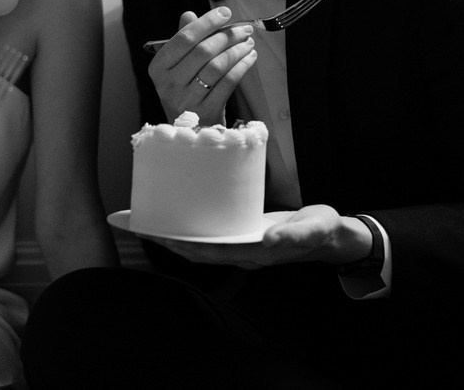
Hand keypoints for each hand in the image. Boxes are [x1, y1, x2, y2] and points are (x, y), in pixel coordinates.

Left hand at [143, 205, 369, 268]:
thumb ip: (293, 234)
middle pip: (193, 249)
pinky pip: (208, 233)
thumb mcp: (313, 229)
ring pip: (197, 243)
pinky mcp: (241, 233)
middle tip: (133, 221)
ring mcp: (239, 245)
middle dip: (163, 237)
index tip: (152, 232)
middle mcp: (240, 252)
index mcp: (252, 253)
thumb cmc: (322, 230)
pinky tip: (177, 211)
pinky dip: (188, 224)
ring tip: (145, 216)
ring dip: (171, 232)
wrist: (331, 236)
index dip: (177, 243)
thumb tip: (269, 240)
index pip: (205, 251)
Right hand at [147, 7, 257, 122]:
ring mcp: (187, 99)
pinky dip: (242, 66)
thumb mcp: (176, 66)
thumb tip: (189, 15)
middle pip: (202, 51)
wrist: (189, 129)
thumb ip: (182, 39)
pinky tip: (249, 58)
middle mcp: (169, 84)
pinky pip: (228, 82)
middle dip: (227, 36)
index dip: (206, 23)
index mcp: (158, 68)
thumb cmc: (184, 90)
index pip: (183, 39)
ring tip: (248, 42)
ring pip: (217, 66)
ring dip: (237, 50)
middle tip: (244, 29)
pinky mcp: (206, 110)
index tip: (224, 13)